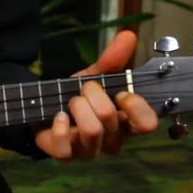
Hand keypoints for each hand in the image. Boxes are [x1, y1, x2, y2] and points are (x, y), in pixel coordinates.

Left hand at [34, 30, 157, 159]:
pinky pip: (66, 146)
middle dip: (93, 94)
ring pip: (92, 130)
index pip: (147, 124)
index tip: (121, 92)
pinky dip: (59, 125)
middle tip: (84, 89)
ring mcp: (90, 151)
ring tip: (70, 102)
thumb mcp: (95, 76)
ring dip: (77, 107)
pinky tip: (58, 116)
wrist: (45, 109)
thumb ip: (112, 60)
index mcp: (126, 123)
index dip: (136, 105)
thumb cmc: (78, 97)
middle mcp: (112, 141)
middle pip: (111, 117)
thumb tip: (129, 36)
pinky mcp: (67, 156)